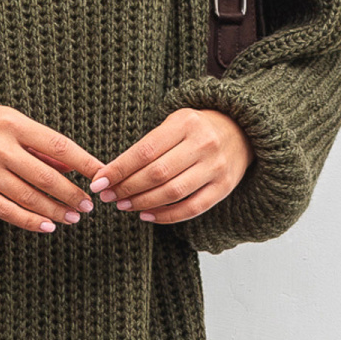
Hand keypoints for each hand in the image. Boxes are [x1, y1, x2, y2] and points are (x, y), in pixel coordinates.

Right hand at [0, 99, 102, 233]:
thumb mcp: (5, 120)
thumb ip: (36, 143)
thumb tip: (70, 166)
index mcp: (12, 123)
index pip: (59, 146)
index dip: (85, 163)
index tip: (102, 175)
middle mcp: (0, 147)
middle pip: (47, 177)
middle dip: (73, 194)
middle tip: (88, 205)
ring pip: (30, 198)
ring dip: (56, 211)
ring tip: (73, 217)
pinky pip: (7, 211)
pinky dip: (30, 221)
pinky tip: (47, 227)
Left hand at [92, 107, 250, 224]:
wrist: (242, 131)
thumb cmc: (196, 128)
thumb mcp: (174, 123)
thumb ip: (148, 146)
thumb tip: (112, 174)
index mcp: (186, 123)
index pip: (145, 151)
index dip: (119, 169)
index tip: (98, 182)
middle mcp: (203, 144)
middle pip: (157, 173)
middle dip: (127, 188)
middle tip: (108, 196)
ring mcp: (216, 167)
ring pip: (173, 193)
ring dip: (142, 202)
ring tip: (123, 205)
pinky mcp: (224, 187)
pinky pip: (191, 208)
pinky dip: (166, 216)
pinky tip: (146, 215)